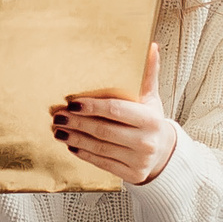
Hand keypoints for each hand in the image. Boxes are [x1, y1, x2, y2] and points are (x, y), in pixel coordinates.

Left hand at [54, 44, 178, 185]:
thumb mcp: (152, 98)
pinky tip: (71, 145)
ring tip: (58, 130)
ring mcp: (138, 160)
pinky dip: (84, 154)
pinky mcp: (131, 174)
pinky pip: (102, 163)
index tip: (72, 102)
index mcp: (151, 120)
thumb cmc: (152, 121)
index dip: (92, 106)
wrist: (164, 152)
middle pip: (103, 130)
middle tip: (57, 115)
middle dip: (77, 122)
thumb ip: (149, 74)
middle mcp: (146, 141)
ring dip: (75, 138)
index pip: (115, 110)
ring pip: (99, 148)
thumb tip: (150, 46)